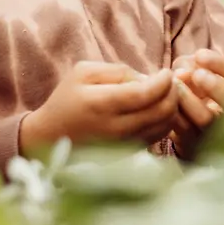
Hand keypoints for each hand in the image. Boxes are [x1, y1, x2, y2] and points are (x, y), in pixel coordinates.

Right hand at [19, 61, 177, 156]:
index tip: (166, 72)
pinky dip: (165, 122)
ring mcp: (122, 144)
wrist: (49, 137)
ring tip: (166, 95)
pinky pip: (157, 137)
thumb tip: (147, 78)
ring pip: (164, 126)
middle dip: (173, 92)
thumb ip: (117, 70)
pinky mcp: (127, 154)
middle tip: (171, 82)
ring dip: (173, 108)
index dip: (164, 81)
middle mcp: (115, 127)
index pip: (146, 93)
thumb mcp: (84, 72)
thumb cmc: (67, 99)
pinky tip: (158, 110)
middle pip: (162, 111)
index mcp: (102, 103)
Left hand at [169, 49, 223, 157]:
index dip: (222, 64)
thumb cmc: (189, 89)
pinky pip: (184, 131)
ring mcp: (215, 132)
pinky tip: (163, 102)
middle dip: (217, 86)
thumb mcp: (192, 71)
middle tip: (197, 75)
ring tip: (174, 86)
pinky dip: (174, 114)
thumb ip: (190, 64)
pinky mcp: (195, 145)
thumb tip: (182, 71)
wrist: (177, 123)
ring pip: (208, 119)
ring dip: (190, 100)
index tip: (199, 55)